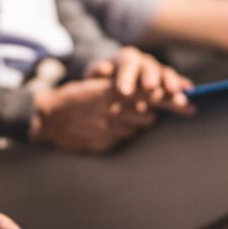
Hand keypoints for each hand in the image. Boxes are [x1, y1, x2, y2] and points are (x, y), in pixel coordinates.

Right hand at [30, 78, 155, 152]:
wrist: (50, 118)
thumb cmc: (76, 97)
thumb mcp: (96, 85)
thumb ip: (121, 87)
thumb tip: (150, 90)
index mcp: (110, 92)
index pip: (147, 95)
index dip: (164, 97)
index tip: (177, 99)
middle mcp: (111, 111)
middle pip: (148, 115)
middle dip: (150, 111)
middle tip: (147, 108)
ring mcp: (108, 130)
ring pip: (138, 128)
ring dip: (137, 123)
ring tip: (125, 116)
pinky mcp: (105, 143)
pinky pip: (124, 138)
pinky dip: (122, 132)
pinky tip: (111, 127)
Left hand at [87, 46, 193, 114]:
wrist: (114, 83)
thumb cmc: (102, 81)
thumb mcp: (95, 76)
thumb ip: (97, 72)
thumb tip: (103, 69)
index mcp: (127, 58)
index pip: (127, 65)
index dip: (126, 77)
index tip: (124, 92)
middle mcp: (145, 62)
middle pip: (150, 68)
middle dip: (151, 79)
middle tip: (151, 90)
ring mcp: (159, 72)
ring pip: (167, 75)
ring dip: (171, 85)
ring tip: (176, 97)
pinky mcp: (168, 82)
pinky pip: (178, 83)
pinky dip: (184, 87)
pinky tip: (191, 94)